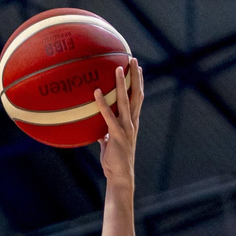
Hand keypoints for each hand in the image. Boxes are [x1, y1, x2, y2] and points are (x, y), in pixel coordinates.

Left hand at [94, 60, 143, 190]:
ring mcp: (126, 128)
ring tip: (118, 68)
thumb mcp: (109, 143)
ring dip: (122, 83)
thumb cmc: (114, 161)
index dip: (139, 82)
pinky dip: (103, 103)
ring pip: (126, 101)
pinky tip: (96, 91)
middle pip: (136, 94)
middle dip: (135, 76)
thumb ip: (105, 133)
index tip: (137, 67)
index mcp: (132, 122)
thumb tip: (97, 129)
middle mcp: (132, 122)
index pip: (138, 98)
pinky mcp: (117, 135)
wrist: (120, 177)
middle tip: (133, 59)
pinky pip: (109, 116)